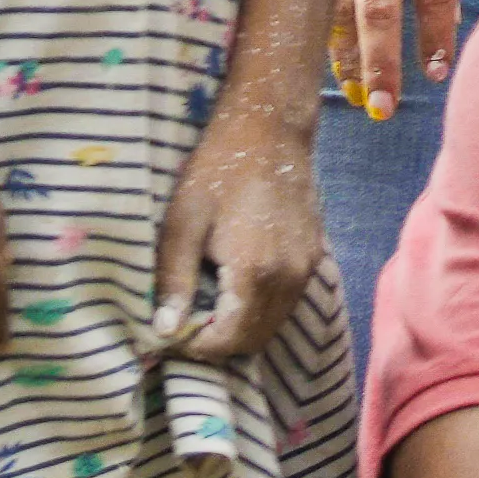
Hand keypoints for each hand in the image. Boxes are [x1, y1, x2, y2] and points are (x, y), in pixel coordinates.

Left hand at [147, 123, 325, 364]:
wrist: (270, 131)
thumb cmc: (218, 171)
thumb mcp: (182, 224)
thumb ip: (174, 281)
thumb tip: (165, 329)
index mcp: (254, 273)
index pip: (228, 339)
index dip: (196, 346)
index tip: (170, 334)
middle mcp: (289, 278)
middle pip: (255, 339)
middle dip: (219, 344)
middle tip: (186, 326)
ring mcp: (306, 268)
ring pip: (274, 323)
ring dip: (241, 328)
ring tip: (207, 309)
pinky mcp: (313, 256)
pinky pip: (287, 302)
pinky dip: (261, 310)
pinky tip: (234, 289)